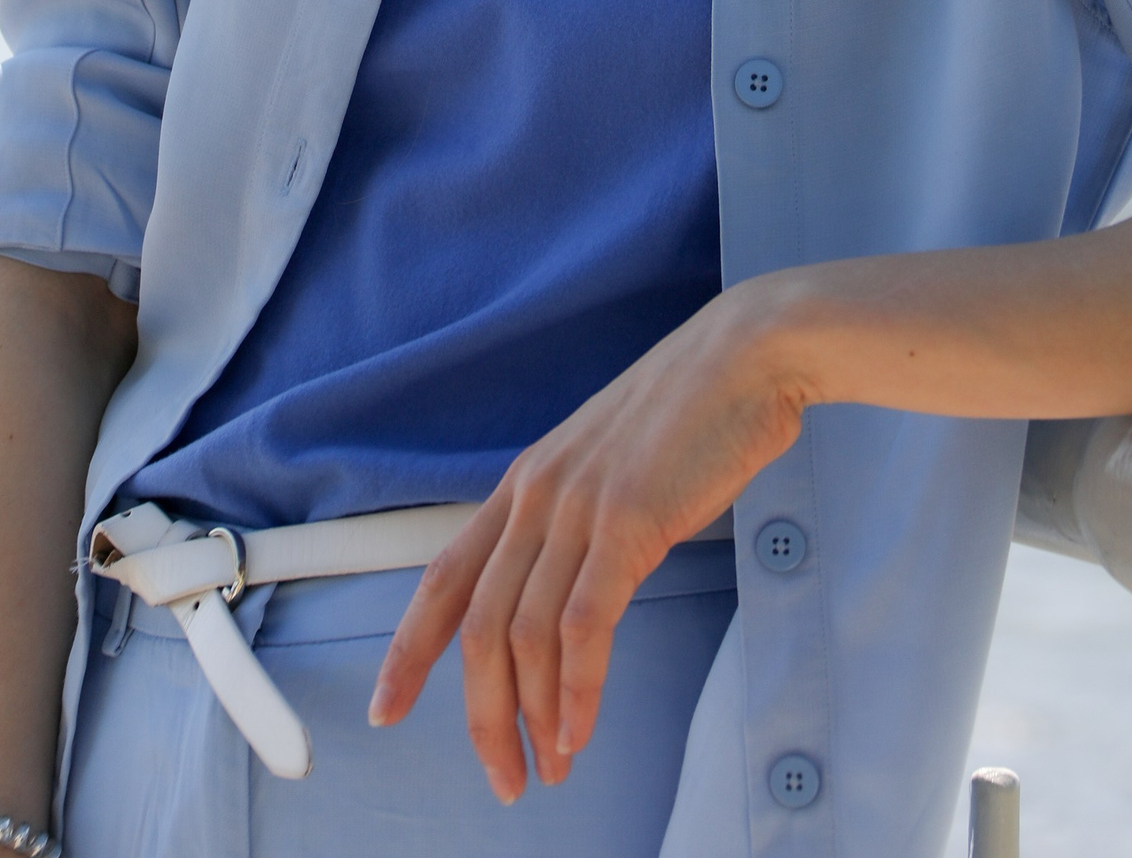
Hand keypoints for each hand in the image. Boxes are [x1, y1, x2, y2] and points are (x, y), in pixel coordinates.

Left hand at [368, 280, 803, 801]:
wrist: (747, 353)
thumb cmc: (692, 412)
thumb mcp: (609, 464)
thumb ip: (578, 521)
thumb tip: (571, 598)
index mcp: (526, 482)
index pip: (443, 576)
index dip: (408, 650)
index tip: (384, 708)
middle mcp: (537, 495)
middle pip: (477, 627)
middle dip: (483, 717)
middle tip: (505, 778)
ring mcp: (579, 506)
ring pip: (525, 635)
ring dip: (535, 717)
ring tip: (552, 767)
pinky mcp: (628, 520)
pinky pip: (586, 623)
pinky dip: (578, 688)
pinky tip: (581, 729)